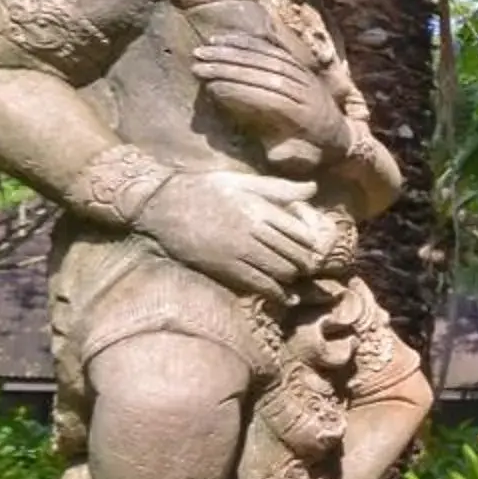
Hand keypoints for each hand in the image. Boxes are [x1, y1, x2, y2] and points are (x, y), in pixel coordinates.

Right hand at [132, 170, 328, 300]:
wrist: (163, 205)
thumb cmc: (205, 189)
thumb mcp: (242, 181)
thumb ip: (279, 188)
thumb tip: (312, 188)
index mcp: (259, 208)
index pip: (300, 232)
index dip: (312, 243)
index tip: (314, 247)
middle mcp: (252, 231)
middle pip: (294, 254)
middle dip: (306, 262)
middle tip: (309, 266)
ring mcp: (238, 251)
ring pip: (280, 270)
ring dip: (293, 276)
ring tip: (295, 276)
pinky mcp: (224, 267)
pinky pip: (258, 284)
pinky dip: (276, 293)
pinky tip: (285, 297)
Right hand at [196, 35, 345, 158]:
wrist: (341, 136)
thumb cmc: (313, 152)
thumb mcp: (302, 160)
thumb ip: (289, 155)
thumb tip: (275, 152)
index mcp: (307, 117)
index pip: (271, 99)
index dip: (241, 92)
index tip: (211, 88)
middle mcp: (308, 91)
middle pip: (267, 73)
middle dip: (229, 67)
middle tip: (197, 64)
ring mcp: (305, 75)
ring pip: (269, 58)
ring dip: (234, 51)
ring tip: (204, 49)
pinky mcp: (301, 65)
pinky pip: (276, 49)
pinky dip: (250, 43)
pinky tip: (225, 39)